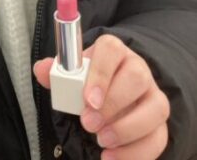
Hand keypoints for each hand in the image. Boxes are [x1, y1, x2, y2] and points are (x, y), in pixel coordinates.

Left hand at [33, 34, 169, 159]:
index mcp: (114, 52)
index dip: (101, 73)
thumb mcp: (73, 75)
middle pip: (136, 78)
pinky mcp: (159, 124)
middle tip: (88, 123)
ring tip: (101, 142)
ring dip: (127, 129)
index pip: (111, 50)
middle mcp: (139, 70)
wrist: (113, 93)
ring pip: (156, 108)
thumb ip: (57, 73)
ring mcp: (153, 96)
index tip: (87, 99)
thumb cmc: (90, 82)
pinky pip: (159, 137)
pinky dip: (136, 152)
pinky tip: (111, 157)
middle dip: (112, 104)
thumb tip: (41, 69)